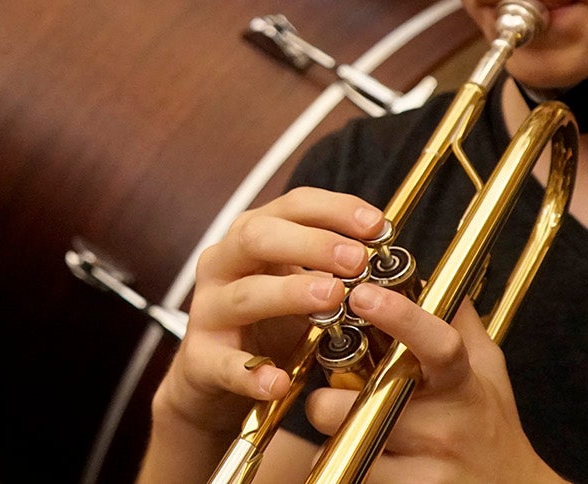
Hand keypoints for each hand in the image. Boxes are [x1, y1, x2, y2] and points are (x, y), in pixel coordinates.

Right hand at [152, 187, 384, 438]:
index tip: (376, 224)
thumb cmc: (266, 323)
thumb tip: (386, 257)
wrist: (213, 377)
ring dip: (289, 293)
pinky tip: (279, 381)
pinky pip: (225, 365)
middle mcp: (222, 265)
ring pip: (244, 294)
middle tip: (357, 260)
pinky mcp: (201, 359)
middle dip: (311, 244)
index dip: (333, 209)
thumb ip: (332, 269)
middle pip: (258, 237)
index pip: (291, 206)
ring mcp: (208, 311)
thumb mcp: (298, 285)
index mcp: (249, 237)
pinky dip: (251, 373)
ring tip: (332, 298)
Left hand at [304, 286, 562, 482]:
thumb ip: (458, 318)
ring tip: (340, 419)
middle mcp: (446, 425)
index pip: (438, 344)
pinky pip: (353, 473)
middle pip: (368, 398)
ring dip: (332, 427)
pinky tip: (354, 451)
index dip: (401, 317)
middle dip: (333, 391)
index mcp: (462, 384)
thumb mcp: (485, 368)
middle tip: (333, 384)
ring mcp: (429, 468)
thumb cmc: (489, 423)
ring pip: (351, 439)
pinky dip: (341, 460)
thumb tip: (438, 266)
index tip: (362, 291)